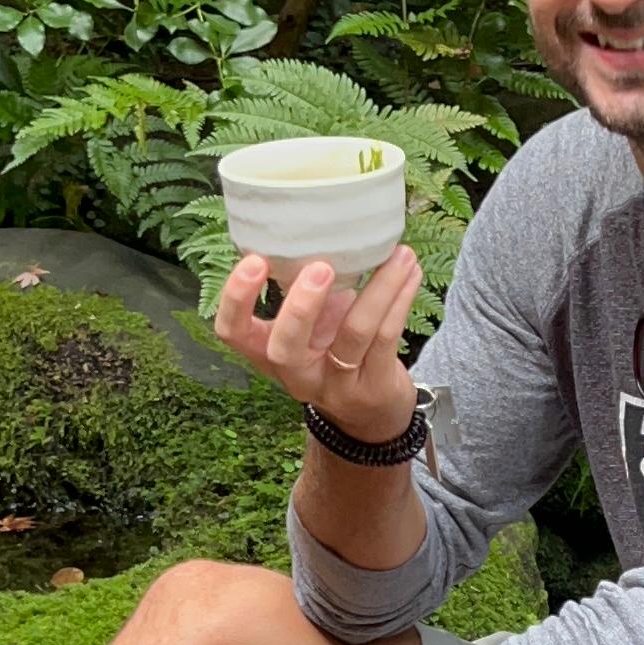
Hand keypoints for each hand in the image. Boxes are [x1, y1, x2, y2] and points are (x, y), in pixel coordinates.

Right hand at [214, 243, 419, 441]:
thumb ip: (303, 292)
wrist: (371, 416)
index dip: (236, 299)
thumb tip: (316, 228)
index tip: (254, 260)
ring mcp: (337, 385)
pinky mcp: (374, 386)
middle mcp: (297, 374)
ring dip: (379, 288)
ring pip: (354, 335)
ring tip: (399, 253)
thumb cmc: (333, 355)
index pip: (234, 333)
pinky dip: (399, 299)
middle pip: (286, 348)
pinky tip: (409, 272)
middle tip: (320, 267)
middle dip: (300, 306)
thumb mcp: (309, 330)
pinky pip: (386, 337)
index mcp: (269, 354)